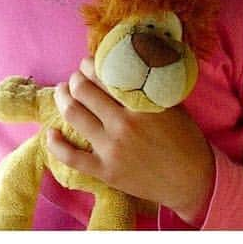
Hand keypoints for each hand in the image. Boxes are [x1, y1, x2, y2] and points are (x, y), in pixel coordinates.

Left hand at [49, 58, 215, 224]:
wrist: (191, 181)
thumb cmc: (185, 140)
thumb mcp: (173, 105)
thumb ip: (151, 86)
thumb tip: (129, 61)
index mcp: (143, 104)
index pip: (106, 74)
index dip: (91, 65)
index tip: (88, 64)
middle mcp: (125, 124)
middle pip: (84, 90)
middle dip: (75, 79)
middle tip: (76, 79)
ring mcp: (112, 149)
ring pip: (74, 114)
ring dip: (62, 98)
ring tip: (62, 93)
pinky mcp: (105, 171)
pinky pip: (71, 156)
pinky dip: (56, 144)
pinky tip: (51, 133)